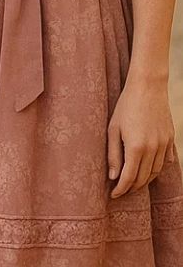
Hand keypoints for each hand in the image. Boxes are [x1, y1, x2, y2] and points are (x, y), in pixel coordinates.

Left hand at [108, 78, 174, 197]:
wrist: (148, 88)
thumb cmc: (125, 106)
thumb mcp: (113, 129)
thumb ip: (113, 154)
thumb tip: (112, 177)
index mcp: (136, 147)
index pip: (129, 178)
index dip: (121, 189)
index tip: (113, 195)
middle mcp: (153, 149)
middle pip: (144, 178)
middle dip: (132, 187)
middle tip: (122, 190)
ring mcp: (164, 145)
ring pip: (156, 172)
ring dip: (145, 180)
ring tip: (134, 182)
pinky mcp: (171, 139)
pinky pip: (166, 161)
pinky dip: (157, 168)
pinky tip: (149, 169)